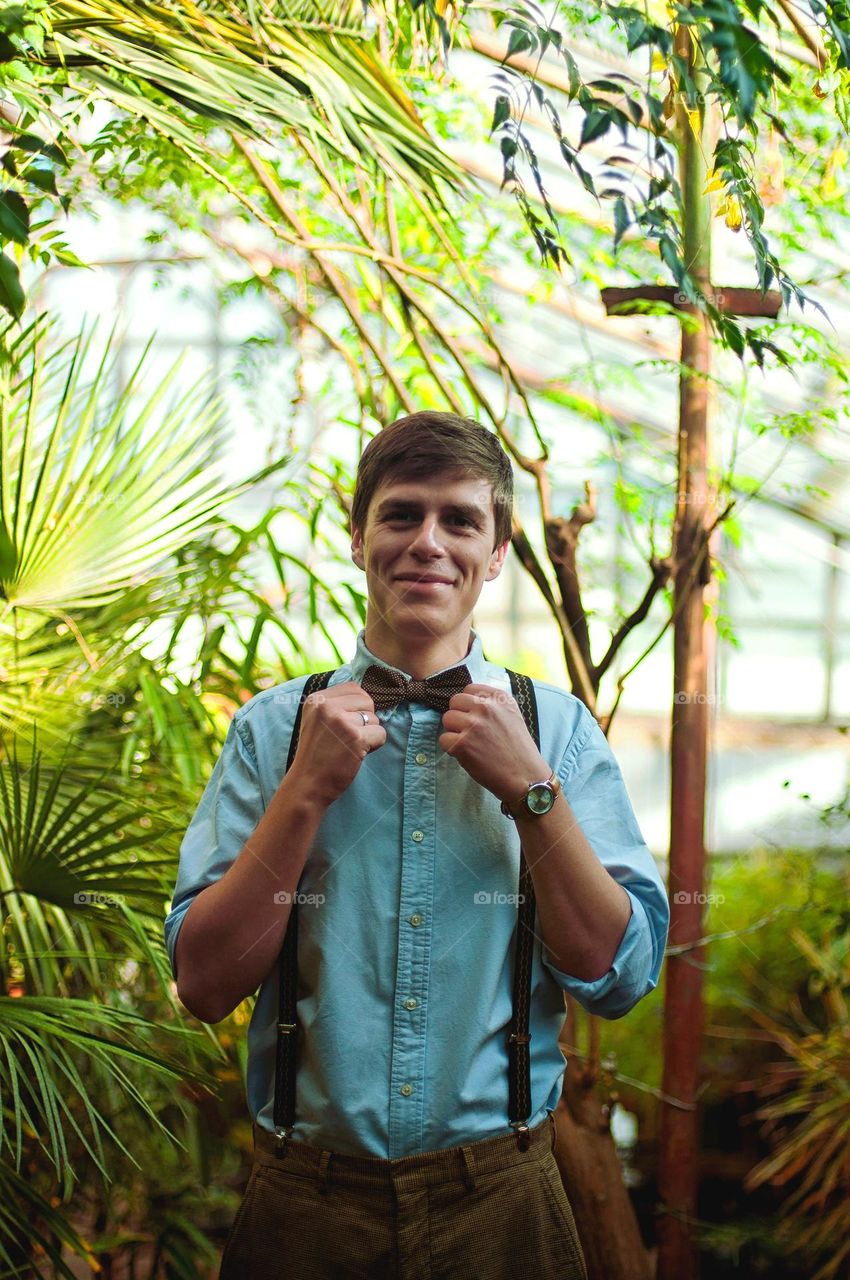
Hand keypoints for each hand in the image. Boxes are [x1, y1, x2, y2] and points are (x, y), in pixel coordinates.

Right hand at [287, 681, 386, 806]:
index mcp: (316, 699)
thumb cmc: (316, 754)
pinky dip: (375, 745)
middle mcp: (327, 706)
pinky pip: (381, 734)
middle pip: (367, 700)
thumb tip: (368, 695)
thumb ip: (336, 704)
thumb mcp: (317, 720)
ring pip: (375, 718)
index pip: (353, 688)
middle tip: (348, 737)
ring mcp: (341, 721)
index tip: (345, 724)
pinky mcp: (355, 738)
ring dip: (368, 734)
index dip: (357, 706)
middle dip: (365, 719)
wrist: (306, 784)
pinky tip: (357, 754)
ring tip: (349, 747)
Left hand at [438, 684, 550, 803]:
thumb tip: (469, 703)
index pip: (469, 689)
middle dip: (459, 716)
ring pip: (447, 719)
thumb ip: (493, 706)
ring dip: (454, 731)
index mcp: (500, 698)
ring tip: (469, 744)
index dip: (468, 704)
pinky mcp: (462, 744)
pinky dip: (451, 748)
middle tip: (470, 732)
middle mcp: (486, 708)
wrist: (526, 778)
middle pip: (455, 701)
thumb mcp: (513, 717)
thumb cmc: (519, 751)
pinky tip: (466, 755)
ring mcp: (473, 725)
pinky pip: (444, 739)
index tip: (475, 717)